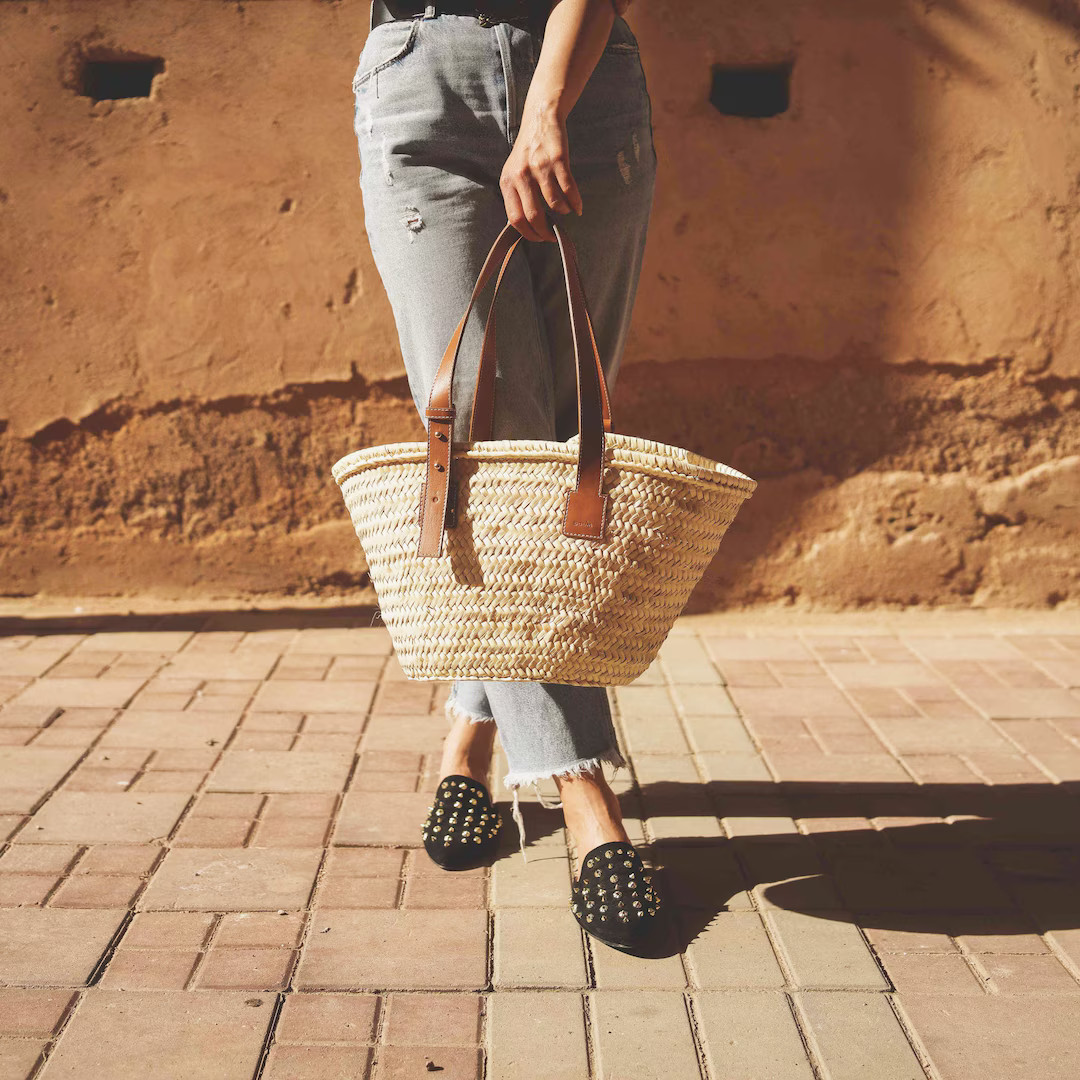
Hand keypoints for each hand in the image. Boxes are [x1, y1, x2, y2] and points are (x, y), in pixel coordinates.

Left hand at [499, 100, 582, 242]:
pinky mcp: (558, 160)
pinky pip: (569, 190)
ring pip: (554, 204)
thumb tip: (526, 226)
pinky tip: (577, 207)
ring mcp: (540, 167)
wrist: (540, 119)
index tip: (539, 238)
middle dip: (545, 231)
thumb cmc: (528, 151)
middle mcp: (521, 175)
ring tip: (566, 212)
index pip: (515, 218)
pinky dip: (575, 202)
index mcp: (507, 182)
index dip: (529, 234)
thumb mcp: (514, 173)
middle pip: (534, 216)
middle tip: (553, 235)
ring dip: (563, 213)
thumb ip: (516, 196)